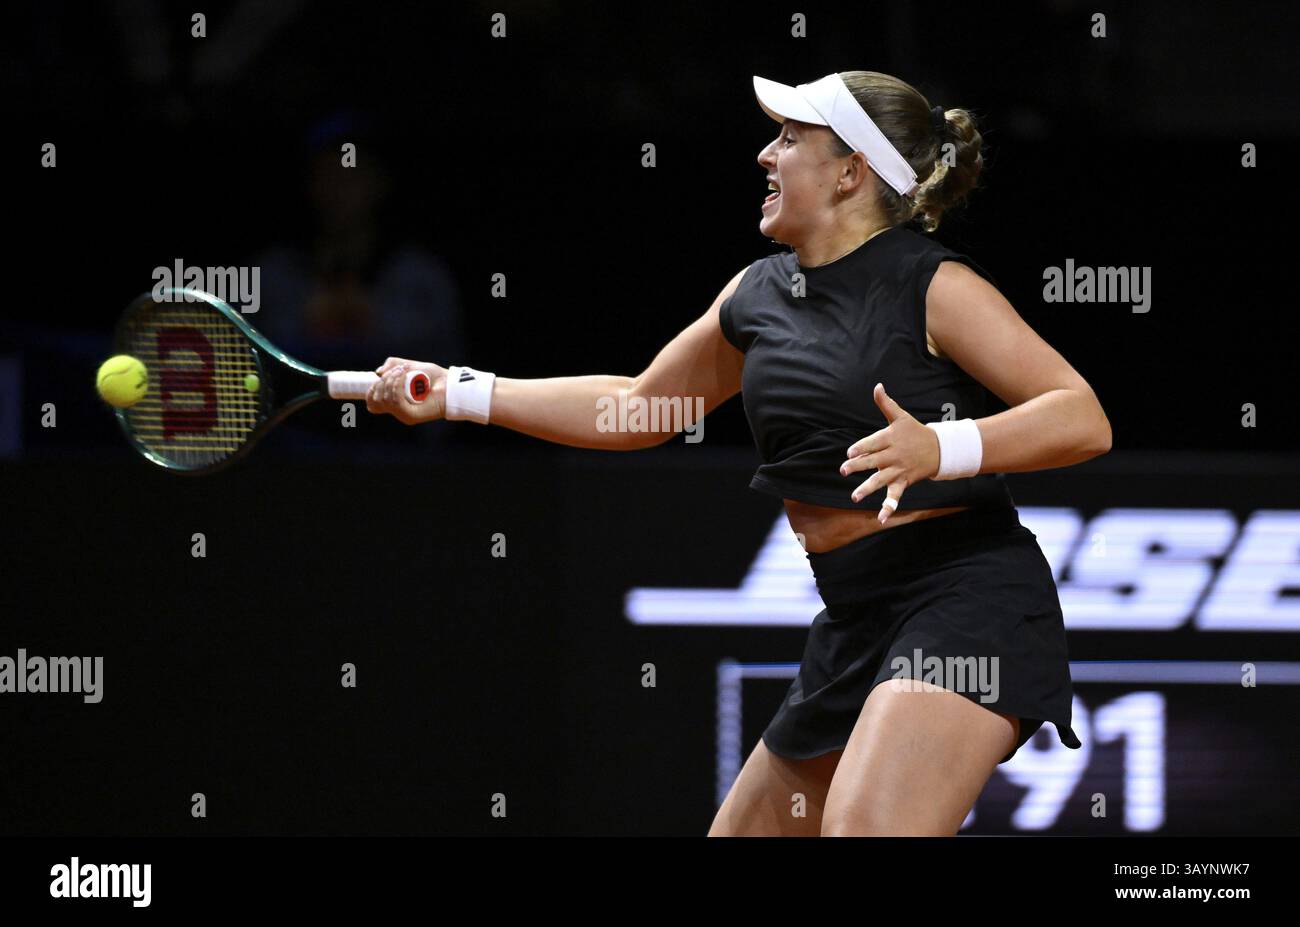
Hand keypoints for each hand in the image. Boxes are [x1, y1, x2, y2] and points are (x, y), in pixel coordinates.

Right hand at [366, 356, 447, 424]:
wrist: (449, 383)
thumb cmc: (432, 376)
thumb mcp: (408, 365)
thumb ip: (392, 365)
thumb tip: (378, 373)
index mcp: (395, 402)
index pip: (372, 403)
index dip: (371, 390)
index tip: (382, 376)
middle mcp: (398, 410)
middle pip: (374, 401)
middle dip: (382, 382)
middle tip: (398, 371)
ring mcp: (404, 414)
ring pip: (384, 400)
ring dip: (390, 381)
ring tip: (404, 371)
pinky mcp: (411, 416)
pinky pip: (395, 402)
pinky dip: (396, 386)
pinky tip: (405, 377)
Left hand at [840, 382, 941, 524]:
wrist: (940, 449)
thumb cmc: (915, 431)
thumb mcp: (901, 417)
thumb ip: (886, 404)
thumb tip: (877, 386)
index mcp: (890, 439)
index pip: (873, 443)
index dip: (861, 447)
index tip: (849, 452)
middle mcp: (893, 456)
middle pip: (874, 462)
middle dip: (859, 466)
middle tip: (844, 470)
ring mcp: (898, 470)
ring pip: (881, 481)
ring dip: (868, 489)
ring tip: (854, 496)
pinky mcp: (904, 482)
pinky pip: (895, 496)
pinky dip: (889, 508)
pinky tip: (881, 518)